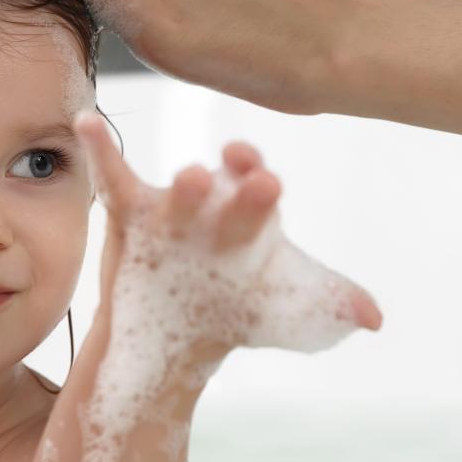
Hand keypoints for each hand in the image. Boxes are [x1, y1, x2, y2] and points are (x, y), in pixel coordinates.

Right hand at [74, 111, 380, 361]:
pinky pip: (114, 179)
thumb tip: (373, 317)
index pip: (264, 193)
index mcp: (257, 219)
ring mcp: (174, 210)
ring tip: (193, 179)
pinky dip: (100, 148)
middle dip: (246, 188)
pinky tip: (88, 120)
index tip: (272, 182)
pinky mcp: (131, 216)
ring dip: (187, 188)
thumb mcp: (290, 315)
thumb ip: (330, 305)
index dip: (267, 188)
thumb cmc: (240, 310)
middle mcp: (218, 205)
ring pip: (179, 193)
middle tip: (260, 180)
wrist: (180, 341)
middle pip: (232, 192)